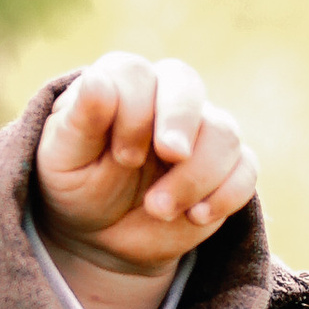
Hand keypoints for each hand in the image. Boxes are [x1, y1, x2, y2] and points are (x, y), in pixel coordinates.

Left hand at [32, 52, 256, 308]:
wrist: (99, 234)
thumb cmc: (75, 184)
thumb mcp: (63, 159)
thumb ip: (80, 121)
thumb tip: (97, 80)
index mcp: (120, 86)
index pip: (136, 74)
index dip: (133, 111)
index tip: (121, 156)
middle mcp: (164, 98)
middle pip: (186, 84)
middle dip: (180, 120)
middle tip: (170, 154)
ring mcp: (200, 132)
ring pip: (222, 131)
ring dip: (195, 174)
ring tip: (158, 210)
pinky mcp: (225, 168)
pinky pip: (246, 168)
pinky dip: (226, 194)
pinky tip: (196, 216)